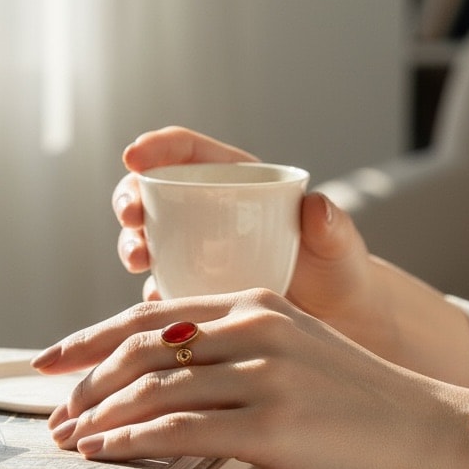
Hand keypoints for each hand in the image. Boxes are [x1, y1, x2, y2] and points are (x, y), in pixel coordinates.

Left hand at [32, 290, 468, 468]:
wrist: (438, 434)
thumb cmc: (365, 401)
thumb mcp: (296, 350)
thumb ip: (235, 349)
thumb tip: (167, 377)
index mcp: (257, 301)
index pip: (152, 314)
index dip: (93, 337)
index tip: (54, 360)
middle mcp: (256, 327)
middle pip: (141, 347)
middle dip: (84, 381)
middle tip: (54, 411)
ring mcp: (265, 374)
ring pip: (153, 389)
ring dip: (98, 416)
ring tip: (70, 439)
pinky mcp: (274, 426)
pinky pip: (180, 432)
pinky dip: (131, 441)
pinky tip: (105, 452)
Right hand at [114, 127, 389, 347]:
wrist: (336, 321)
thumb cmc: (338, 270)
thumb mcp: (339, 244)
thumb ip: (332, 225)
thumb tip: (317, 206)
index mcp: (236, 180)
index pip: (188, 152)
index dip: (156, 147)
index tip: (134, 156)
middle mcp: (207, 210)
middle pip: (152, 192)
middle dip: (129, 197)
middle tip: (131, 216)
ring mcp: (194, 251)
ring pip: (146, 237)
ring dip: (131, 244)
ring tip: (139, 259)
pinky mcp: (191, 289)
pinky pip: (159, 288)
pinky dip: (151, 294)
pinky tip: (159, 301)